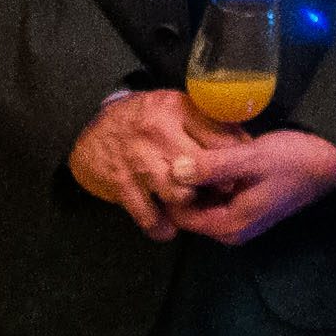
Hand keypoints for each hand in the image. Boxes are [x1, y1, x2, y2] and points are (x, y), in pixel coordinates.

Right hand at [70, 90, 223, 238]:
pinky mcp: (121, 183)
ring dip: (188, 206)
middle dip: (214, 188)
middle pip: (204, 170)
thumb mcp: (174, 108)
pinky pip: (149, 216)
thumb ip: (207, 123)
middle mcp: (159, 131)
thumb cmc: (143, 120)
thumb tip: (247, 144)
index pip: (220, 140)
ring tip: (190, 206)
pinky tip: (167, 227)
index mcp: (178, 108)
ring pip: (180, 194)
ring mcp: (138, 159)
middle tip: (216, 196)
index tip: (237, 175)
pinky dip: (161, 227)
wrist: (88, 127)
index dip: (234, 163)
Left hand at [171, 128, 335, 246]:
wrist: (329, 160)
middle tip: (170, 151)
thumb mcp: (251, 159)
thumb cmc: (292, 160)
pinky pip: (213, 195)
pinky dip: (206, 179)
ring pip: (200, 202)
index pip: (181, 216)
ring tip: (184, 149)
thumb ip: (211, 166)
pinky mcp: (244, 205)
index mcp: (230, 226)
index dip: (168, 191)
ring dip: (193, 180)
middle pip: (189, 211)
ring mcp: (238, 218)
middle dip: (179, 186)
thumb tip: (173, 171)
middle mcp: (231, 230)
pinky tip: (205, 154)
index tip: (161, 160)